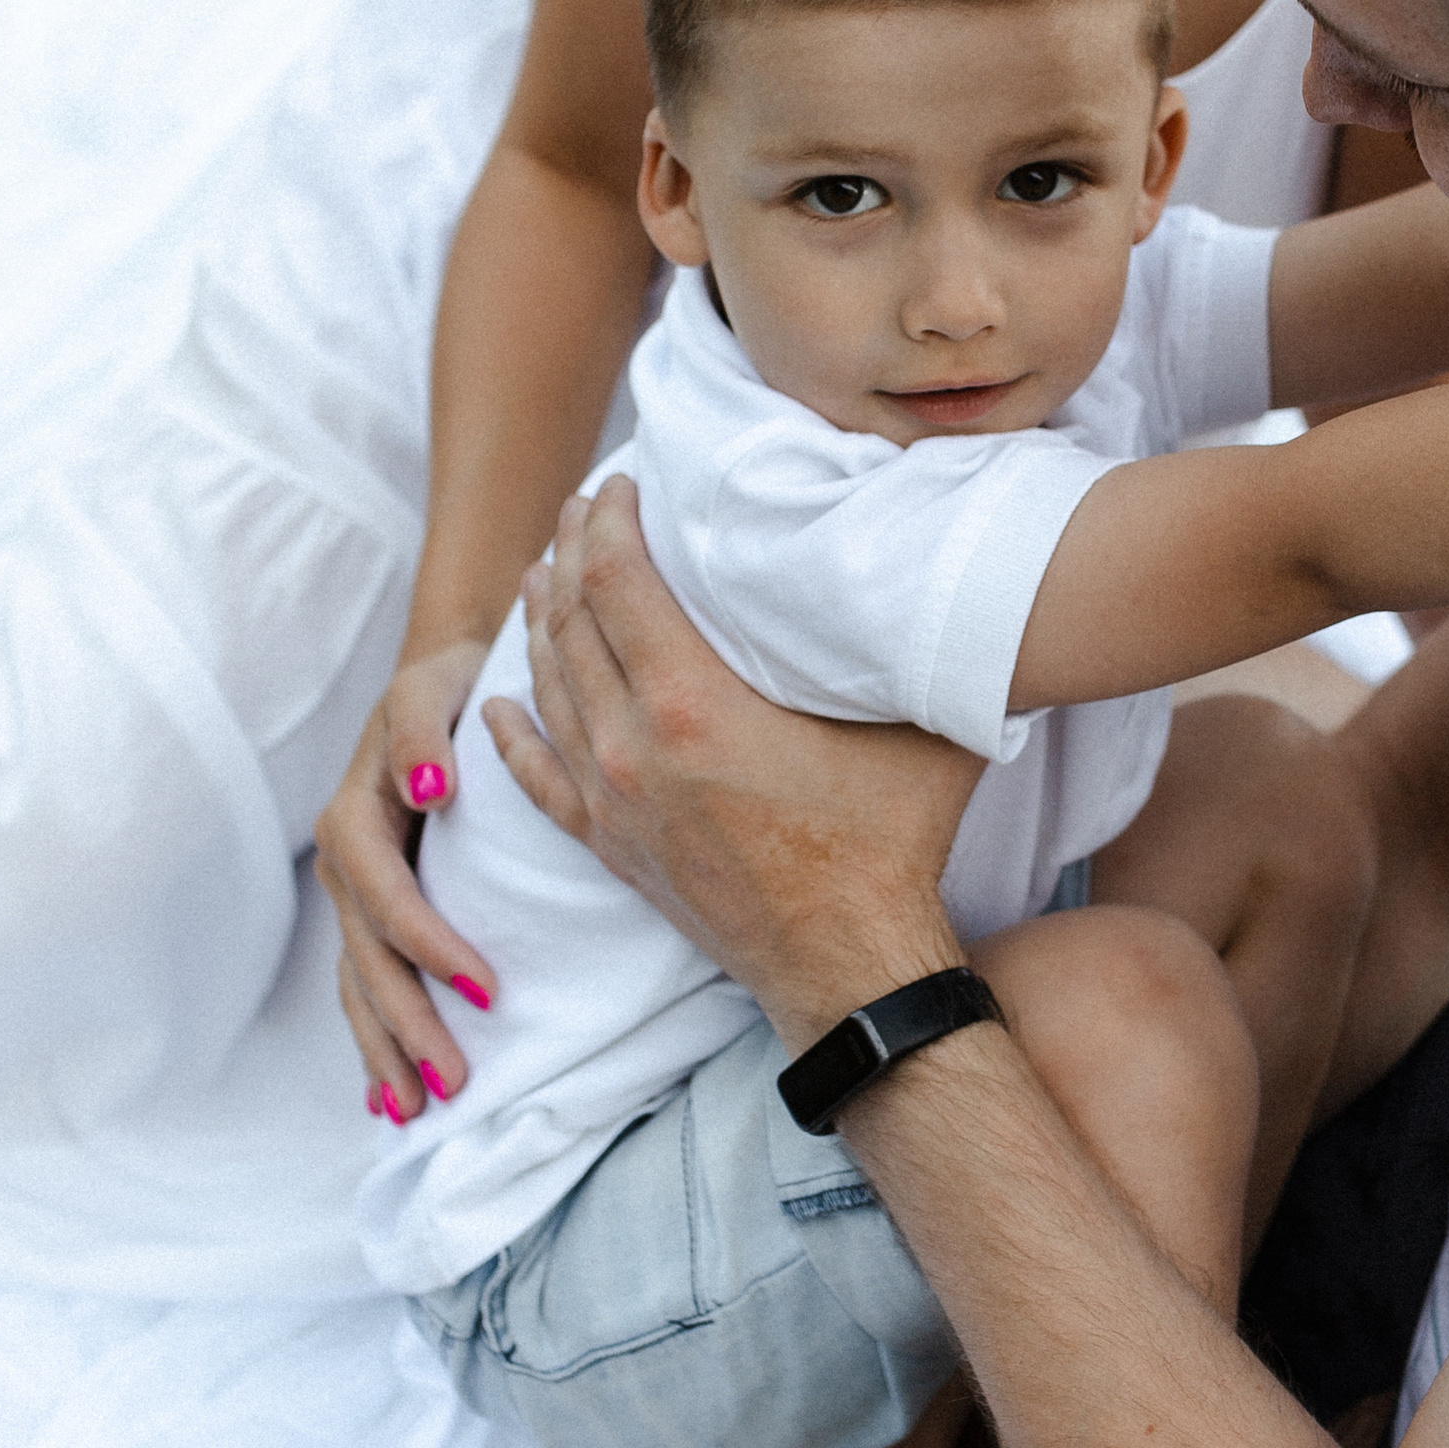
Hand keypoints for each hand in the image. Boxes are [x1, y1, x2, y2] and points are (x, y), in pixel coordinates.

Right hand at [316, 637, 496, 1127]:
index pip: (389, 901)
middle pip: (369, 961)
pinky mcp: (372, 909)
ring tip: (413, 1110)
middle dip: (406, 1026)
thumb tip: (430, 789)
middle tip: (452, 1084)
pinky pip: (366, 982)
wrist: (441, 680)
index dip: (431, 948)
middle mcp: (344, 864)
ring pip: (360, 984)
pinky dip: (374, 1036)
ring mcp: (353, 892)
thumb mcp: (429, 690)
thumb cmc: (447, 685)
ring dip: (384, 1048)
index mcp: (354, 818)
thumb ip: (419, 733)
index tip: (488, 993)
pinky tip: (384, 1093)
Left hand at [489, 479, 980, 1041]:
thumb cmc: (888, 843)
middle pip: (570, 622)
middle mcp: (631, 745)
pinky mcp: (611, 846)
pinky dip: (517, 730)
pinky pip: (538, 776)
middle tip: (579, 508)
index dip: (604, 521)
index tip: (615, 481)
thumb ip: (911, 644)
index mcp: (691, 702)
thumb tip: (944, 567)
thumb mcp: (914, 724)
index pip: (615, 580)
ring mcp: (611, 800)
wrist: (848, 966)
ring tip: (545, 574)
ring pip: (548, 689)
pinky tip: (505, 702)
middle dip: (568, 554)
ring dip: (540, 623)